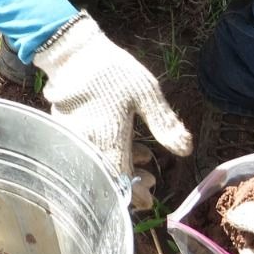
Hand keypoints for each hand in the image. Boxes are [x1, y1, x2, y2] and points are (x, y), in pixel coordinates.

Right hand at [33, 12, 191, 203]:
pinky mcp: (67, 128)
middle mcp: (89, 146)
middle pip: (108, 177)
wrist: (73, 52)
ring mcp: (75, 138)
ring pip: (99, 163)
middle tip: (150, 181)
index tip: (149, 200)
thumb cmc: (113, 72)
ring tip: (144, 158)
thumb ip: (165, 124)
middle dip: (131, 182)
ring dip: (122, 165)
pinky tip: (124, 141)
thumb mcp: (146, 93)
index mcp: (109, 142)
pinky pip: (89, 149)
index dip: (135, 195)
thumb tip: (186, 150)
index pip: (120, 182)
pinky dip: (107, 151)